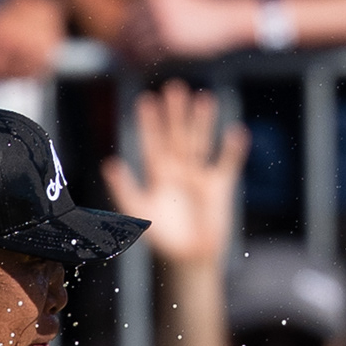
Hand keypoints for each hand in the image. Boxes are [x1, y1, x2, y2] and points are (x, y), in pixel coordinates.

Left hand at [102, 82, 249, 267]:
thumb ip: (125, 188)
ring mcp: (199, 176)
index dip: (149, 124)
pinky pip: (227, 163)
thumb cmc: (162, 238)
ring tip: (203, 98)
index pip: (152, 143)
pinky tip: (236, 132)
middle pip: (177, 136)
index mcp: (158, 176)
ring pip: (201, 142)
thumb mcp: (139, 212)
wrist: (188, 257)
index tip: (145, 101)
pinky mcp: (219, 186)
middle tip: (174, 88)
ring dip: (202, 122)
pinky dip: (232, 149)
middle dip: (175, 114)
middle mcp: (178, 171)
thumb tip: (109, 163)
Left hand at [117, 0, 258, 65]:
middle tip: (124, 55)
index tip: (125, 39)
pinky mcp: (169, 41)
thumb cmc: (205, 11)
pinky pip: (148, 56)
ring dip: (133, 55)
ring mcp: (162, 24)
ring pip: (136, 44)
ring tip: (134, 62)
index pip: (130, 12)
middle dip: (125, 43)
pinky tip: (147, 65)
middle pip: (129, 29)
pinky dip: (145, 62)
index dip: (126, 27)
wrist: (228, 19)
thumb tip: (135, 20)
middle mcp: (157, 6)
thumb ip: (159, 4)